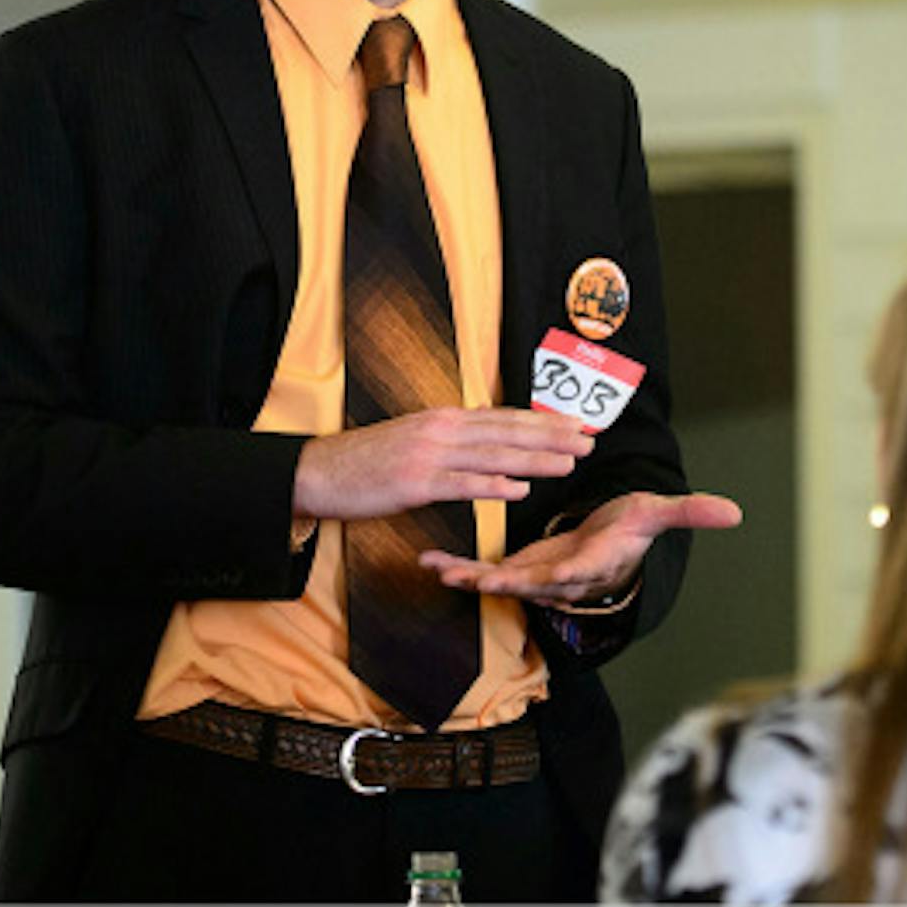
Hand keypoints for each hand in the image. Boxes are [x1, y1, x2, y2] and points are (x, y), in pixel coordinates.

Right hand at [293, 407, 592, 521]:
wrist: (318, 471)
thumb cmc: (365, 462)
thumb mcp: (411, 439)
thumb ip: (449, 441)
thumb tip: (484, 444)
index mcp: (441, 419)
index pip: (502, 417)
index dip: (541, 421)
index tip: (574, 423)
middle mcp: (440, 430)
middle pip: (506, 432)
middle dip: (551, 436)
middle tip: (588, 440)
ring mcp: (428, 455)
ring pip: (493, 455)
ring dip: (534, 459)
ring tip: (568, 462)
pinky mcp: (415, 483)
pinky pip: (461, 484)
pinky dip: (493, 485)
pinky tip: (520, 489)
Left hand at [419, 491, 741, 604]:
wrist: (610, 543)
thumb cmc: (632, 527)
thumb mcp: (658, 514)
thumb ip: (689, 513)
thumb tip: (734, 513)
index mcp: (594, 562)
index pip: (581, 569)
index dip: (563, 573)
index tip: (546, 575)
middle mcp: (562, 577)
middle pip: (531, 583)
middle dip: (501, 582)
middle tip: (473, 579)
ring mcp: (536, 577)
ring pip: (499, 582)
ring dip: (468, 577)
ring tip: (438, 571)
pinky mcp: (517, 570)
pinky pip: (484, 573)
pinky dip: (458, 569)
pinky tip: (430, 562)